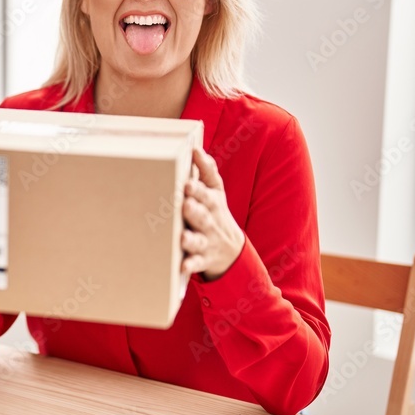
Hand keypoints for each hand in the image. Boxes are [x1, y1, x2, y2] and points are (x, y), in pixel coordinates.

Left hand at [181, 148, 244, 280]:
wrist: (232, 252)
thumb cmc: (215, 214)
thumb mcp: (216, 192)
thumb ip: (207, 171)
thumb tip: (196, 148)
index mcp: (213, 202)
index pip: (208, 190)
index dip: (200, 182)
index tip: (189, 175)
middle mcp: (211, 221)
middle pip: (204, 214)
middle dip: (195, 207)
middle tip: (184, 200)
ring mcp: (207, 241)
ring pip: (198, 239)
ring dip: (191, 238)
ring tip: (183, 237)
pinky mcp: (203, 260)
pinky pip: (196, 263)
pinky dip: (190, 265)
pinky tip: (182, 265)